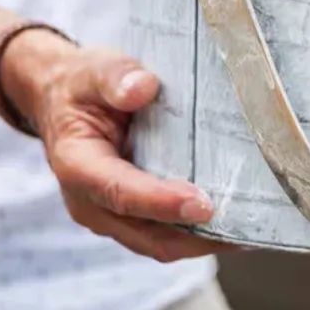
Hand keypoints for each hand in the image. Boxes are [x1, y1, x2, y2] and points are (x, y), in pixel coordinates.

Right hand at [2, 31, 225, 262]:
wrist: (61, 100)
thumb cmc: (81, 85)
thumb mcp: (93, 69)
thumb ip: (115, 77)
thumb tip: (143, 87)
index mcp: (77, 164)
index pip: (120, 191)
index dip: (161, 202)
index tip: (203, 204)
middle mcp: (90, 201)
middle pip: (147, 233)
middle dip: (195, 234)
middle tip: (244, 223)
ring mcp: (109, 214)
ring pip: (159, 241)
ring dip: (202, 239)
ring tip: (248, 226)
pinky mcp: (129, 215)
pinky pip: (164, 232)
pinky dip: (197, 230)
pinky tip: (232, 217)